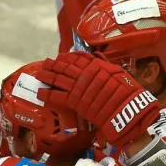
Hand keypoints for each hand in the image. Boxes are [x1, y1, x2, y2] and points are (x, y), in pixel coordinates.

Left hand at [37, 52, 160, 149]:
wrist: (125, 108)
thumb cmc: (127, 92)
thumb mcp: (118, 73)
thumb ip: (105, 65)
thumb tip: (96, 57)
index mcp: (95, 66)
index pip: (76, 59)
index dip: (66, 58)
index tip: (60, 57)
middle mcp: (84, 74)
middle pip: (64, 68)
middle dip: (53, 65)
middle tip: (45, 63)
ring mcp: (78, 87)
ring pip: (58, 80)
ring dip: (47, 77)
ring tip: (39, 74)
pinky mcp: (74, 101)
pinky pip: (57, 96)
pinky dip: (47, 94)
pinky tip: (39, 92)